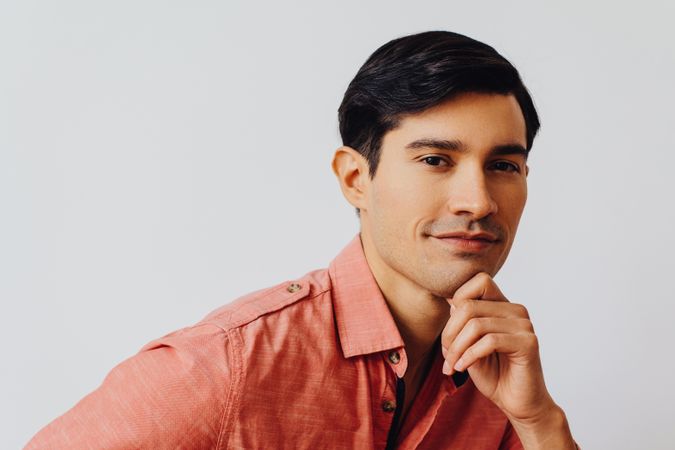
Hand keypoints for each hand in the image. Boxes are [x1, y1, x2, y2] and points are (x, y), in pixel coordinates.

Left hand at [440, 272, 554, 422]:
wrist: (517, 403)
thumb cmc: (493, 374)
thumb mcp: (469, 344)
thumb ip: (463, 321)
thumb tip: (450, 298)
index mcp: (504, 306)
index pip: (479, 281)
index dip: (457, 302)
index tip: (450, 334)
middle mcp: (516, 311)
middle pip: (469, 306)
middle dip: (449, 333)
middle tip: (446, 355)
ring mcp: (524, 325)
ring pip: (476, 324)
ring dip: (456, 348)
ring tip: (452, 365)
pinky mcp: (528, 343)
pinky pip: (489, 341)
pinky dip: (469, 356)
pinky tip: (462, 368)